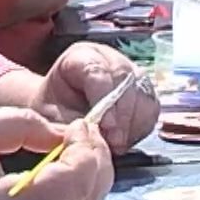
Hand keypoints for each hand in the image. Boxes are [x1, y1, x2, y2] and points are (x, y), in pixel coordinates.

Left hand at [28, 43, 158, 151]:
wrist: (60, 112)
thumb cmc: (53, 111)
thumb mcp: (48, 117)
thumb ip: (64, 124)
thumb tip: (87, 134)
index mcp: (82, 55)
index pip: (98, 70)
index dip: (104, 97)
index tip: (105, 126)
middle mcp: (110, 59)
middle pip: (127, 80)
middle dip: (122, 115)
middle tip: (114, 141)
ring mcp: (130, 73)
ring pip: (143, 93)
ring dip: (133, 123)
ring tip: (118, 143)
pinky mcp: (143, 91)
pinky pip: (151, 108)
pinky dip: (141, 127)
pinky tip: (126, 139)